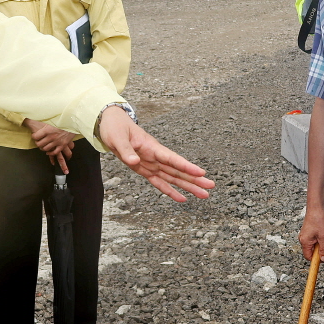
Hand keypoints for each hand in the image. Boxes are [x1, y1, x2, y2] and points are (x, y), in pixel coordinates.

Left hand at [24, 118, 76, 160]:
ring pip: (46, 149)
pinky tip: (49, 152)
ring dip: (43, 148)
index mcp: (47, 130)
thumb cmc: (62, 118)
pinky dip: (50, 153)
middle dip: (38, 143)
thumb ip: (42, 120)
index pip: (35, 137)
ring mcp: (57, 141)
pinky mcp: (63, 145)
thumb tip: (31, 118)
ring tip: (43, 145)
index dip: (34, 136)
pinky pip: (55, 152)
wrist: (73, 121)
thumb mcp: (51, 118)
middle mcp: (51, 137)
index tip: (35, 136)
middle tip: (38, 141)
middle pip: (39, 144)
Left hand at [97, 105, 214, 201]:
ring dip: (189, 186)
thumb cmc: (115, 128)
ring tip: (204, 194)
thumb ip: (126, 150)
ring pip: (174, 177)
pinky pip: (160, 182)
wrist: (112, 125)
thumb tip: (134, 162)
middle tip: (211, 186)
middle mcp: (156, 157)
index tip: (201, 172)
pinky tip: (183, 198)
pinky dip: (170, 191)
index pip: (172, 158)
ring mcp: (152, 164)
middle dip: (195, 179)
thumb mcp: (117, 137)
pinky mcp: (146, 169)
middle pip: (178, 170)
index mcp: (151, 147)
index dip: (186, 166)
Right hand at [299, 204, 323, 262]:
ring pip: (313, 245)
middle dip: (319, 250)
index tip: (323, 258)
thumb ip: (323, 249)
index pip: (308, 257)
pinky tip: (322, 233)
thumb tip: (323, 259)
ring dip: (319, 244)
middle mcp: (303, 239)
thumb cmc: (318, 220)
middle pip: (311, 251)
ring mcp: (304, 235)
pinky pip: (313, 240)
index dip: (316, 259)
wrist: (316, 208)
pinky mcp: (307, 232)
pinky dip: (318, 239)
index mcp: (305, 242)